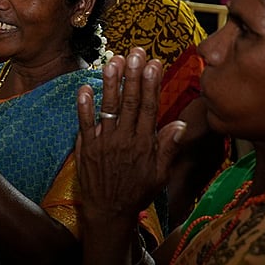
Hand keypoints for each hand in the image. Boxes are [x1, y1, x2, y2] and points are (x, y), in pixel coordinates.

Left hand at [75, 48, 185, 222]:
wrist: (109, 212)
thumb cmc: (136, 192)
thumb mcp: (160, 174)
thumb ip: (168, 148)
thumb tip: (181, 124)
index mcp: (144, 143)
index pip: (149, 107)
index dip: (152, 84)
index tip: (154, 63)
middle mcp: (125, 139)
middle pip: (130, 102)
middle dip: (133, 76)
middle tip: (135, 52)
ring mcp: (104, 142)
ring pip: (108, 107)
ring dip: (110, 83)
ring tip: (113, 60)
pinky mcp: (87, 147)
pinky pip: (84, 123)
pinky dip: (84, 106)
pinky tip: (85, 87)